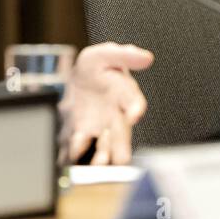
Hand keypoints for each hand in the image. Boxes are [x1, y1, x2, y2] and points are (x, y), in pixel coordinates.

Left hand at [58, 43, 153, 164]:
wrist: (76, 80)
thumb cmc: (96, 68)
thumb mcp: (106, 54)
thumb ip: (124, 55)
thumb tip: (146, 57)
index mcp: (124, 95)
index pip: (134, 102)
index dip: (135, 108)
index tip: (134, 113)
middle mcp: (115, 116)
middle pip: (121, 133)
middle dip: (121, 146)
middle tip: (122, 159)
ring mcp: (98, 129)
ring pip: (103, 147)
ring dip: (102, 157)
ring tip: (99, 165)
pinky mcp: (81, 135)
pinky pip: (80, 148)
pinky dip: (77, 153)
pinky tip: (73, 157)